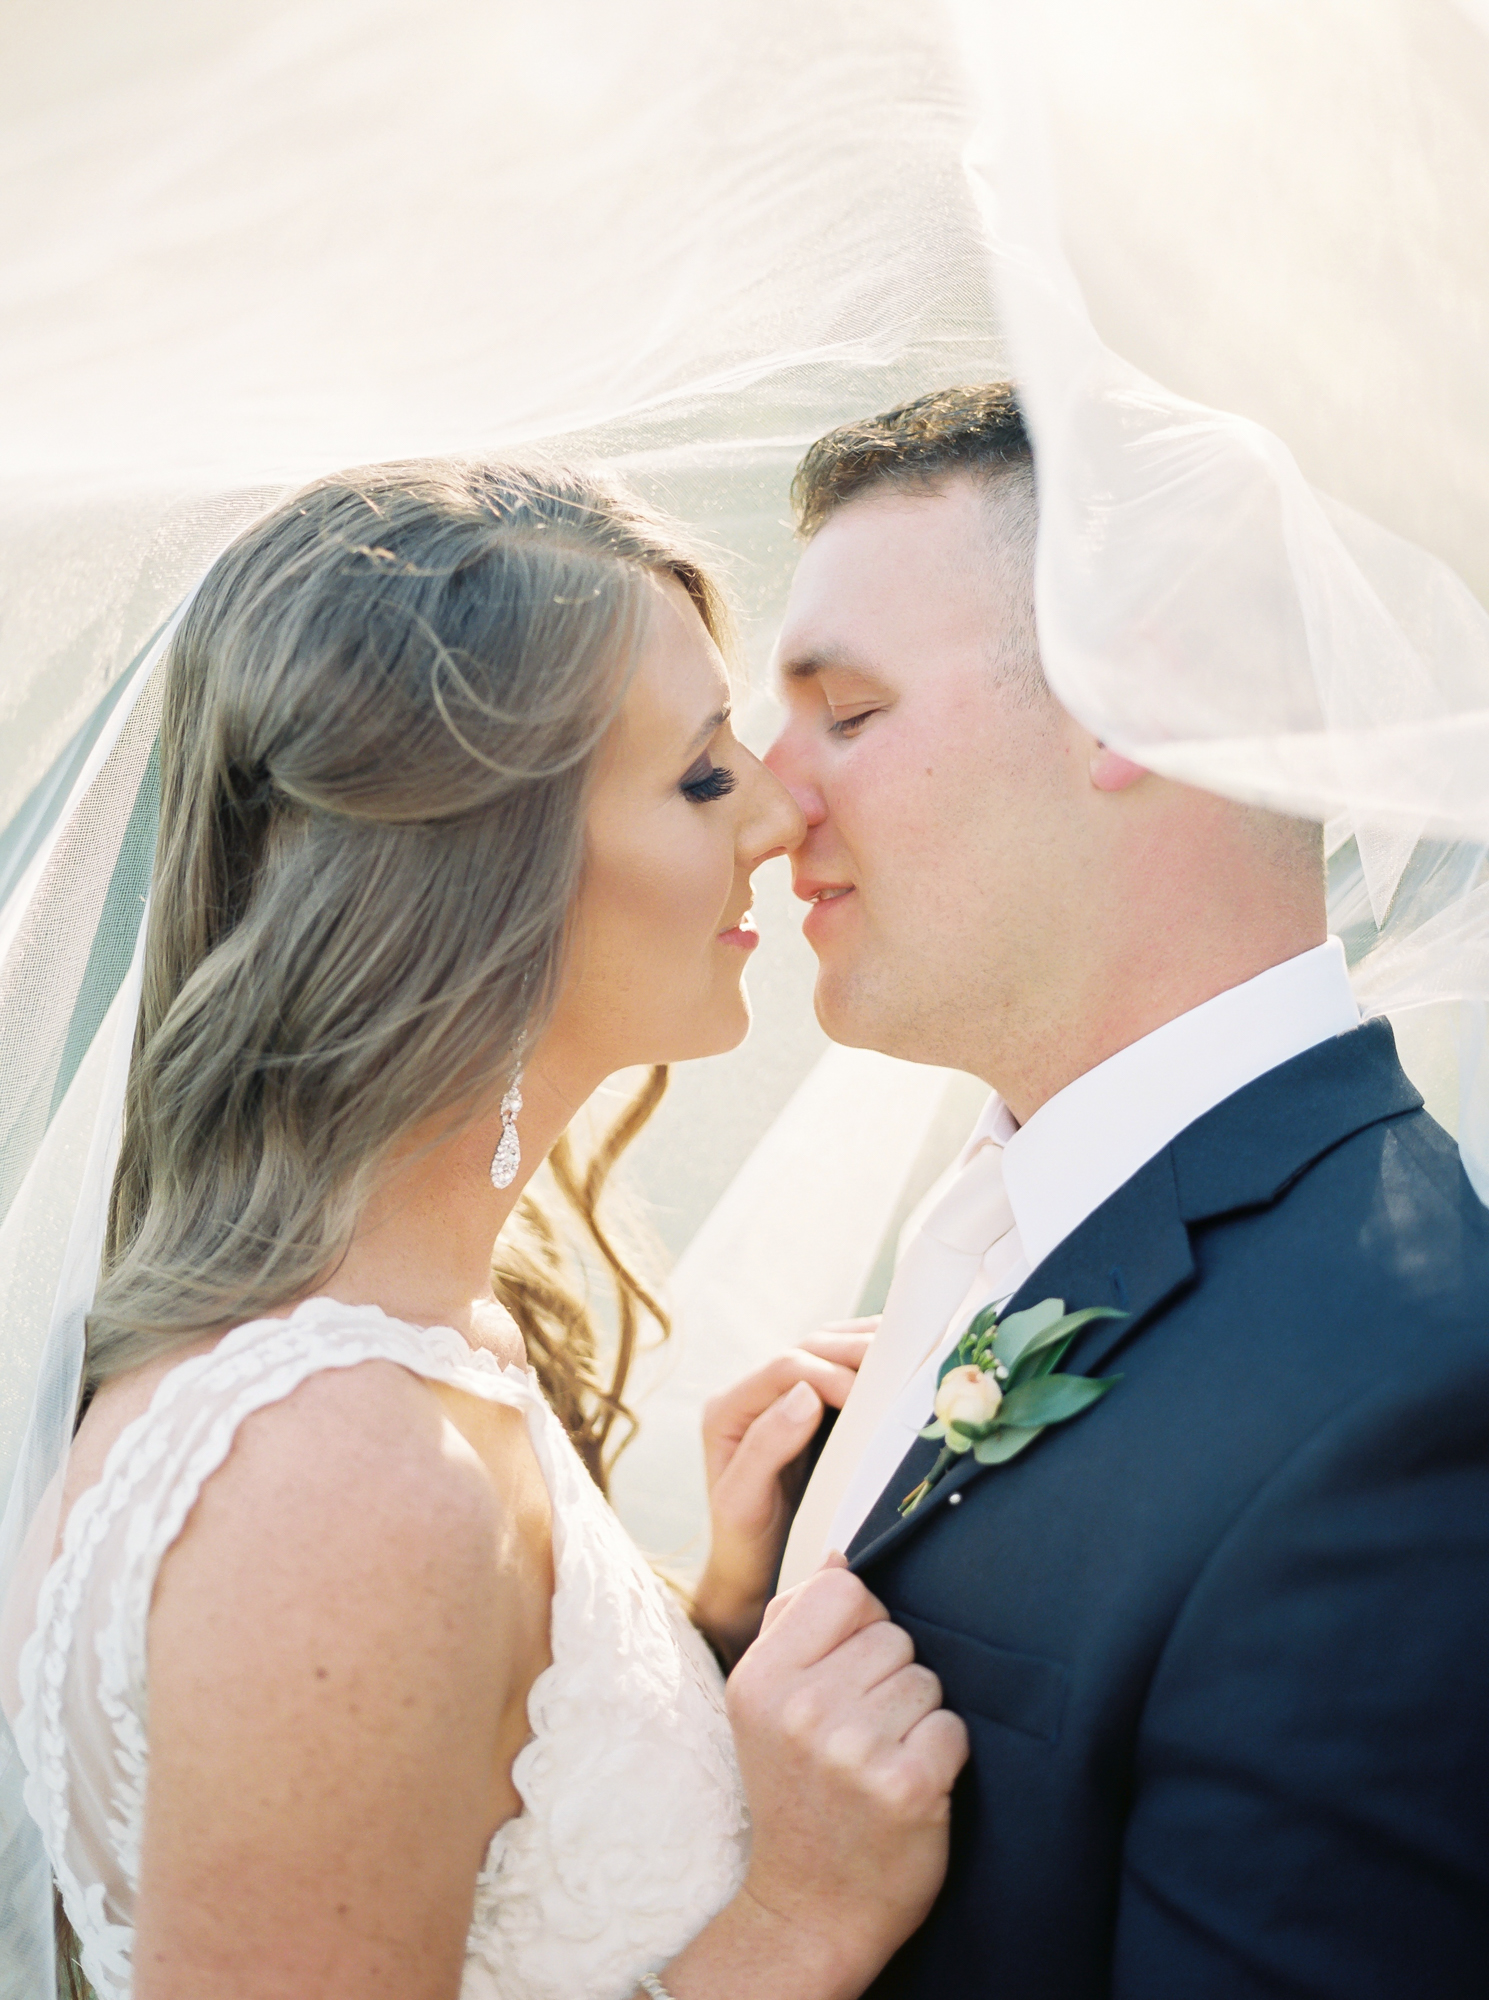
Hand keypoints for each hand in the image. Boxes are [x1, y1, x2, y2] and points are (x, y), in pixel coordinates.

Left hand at [692, 1322, 874, 1664]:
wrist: (754, 1573)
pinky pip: (845, 1367)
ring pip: (831, 1348)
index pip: (785, 1368)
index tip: (866, 1398)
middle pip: (811, 1348)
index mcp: (729, 1408)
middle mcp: (755, 1392)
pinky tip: (905, 1363)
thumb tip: (805, 1393)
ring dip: (871, 1346)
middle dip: (857, 1351)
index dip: (829, 1373)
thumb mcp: (743, 1504)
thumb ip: (765, 1446)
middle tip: (902, 1368)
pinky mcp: (816, 1406)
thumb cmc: (747, 1545)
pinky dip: (875, 1360)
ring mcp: (786, 1395)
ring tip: (912, 1354)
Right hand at [721, 1561, 969, 1998]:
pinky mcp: (906, 1787)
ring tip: (882, 1757)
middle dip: (891, 1676)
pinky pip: (953, 1726)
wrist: (808, 1908)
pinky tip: (911, 1784)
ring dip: (918, 1715)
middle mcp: (801, 1709)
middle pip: (893, 1635)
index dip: (860, 1623)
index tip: (847, 1670)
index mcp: (761, 1678)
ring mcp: (853, 1750)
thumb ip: (797, 1623)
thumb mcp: (766, 1705)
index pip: (843, 1589)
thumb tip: (839, 1555)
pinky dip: (944, 1754)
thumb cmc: (796, 1794)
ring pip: (927, 1678)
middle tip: (862, 1731)